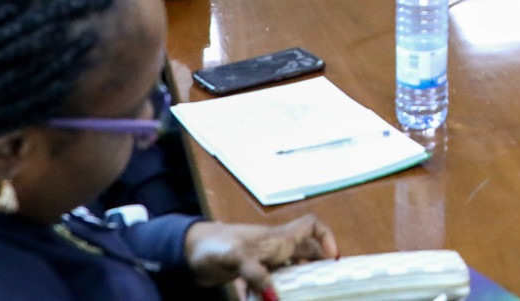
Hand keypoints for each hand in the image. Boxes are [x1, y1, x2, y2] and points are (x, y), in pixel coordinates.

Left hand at [182, 215, 337, 292]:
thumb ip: (258, 274)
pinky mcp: (245, 272)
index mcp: (277, 238)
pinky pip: (262, 284)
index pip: (312, 226)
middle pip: (304, 252)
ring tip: (295, 297)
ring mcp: (260, 259)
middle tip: (320, 286)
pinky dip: (263, 295)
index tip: (333, 259)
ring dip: (290, 285)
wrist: (186, 250)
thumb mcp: (237, 258)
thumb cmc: (213, 245)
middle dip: (314, 269)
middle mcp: (273, 246)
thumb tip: (275, 297)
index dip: (327, 238)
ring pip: (285, 271)